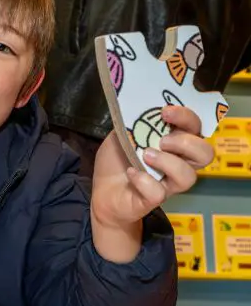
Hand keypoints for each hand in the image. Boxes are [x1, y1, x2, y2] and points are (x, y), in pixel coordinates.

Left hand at [90, 105, 213, 260]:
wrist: (102, 191)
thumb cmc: (117, 161)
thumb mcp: (122, 133)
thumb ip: (134, 121)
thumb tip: (139, 105)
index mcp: (174, 143)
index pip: (195, 128)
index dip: (186, 117)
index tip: (165, 111)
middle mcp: (178, 163)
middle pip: (205, 153)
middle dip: (186, 142)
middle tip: (162, 140)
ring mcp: (167, 184)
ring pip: (188, 177)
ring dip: (168, 162)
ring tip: (146, 155)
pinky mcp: (152, 200)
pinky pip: (159, 193)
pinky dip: (143, 181)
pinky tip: (131, 173)